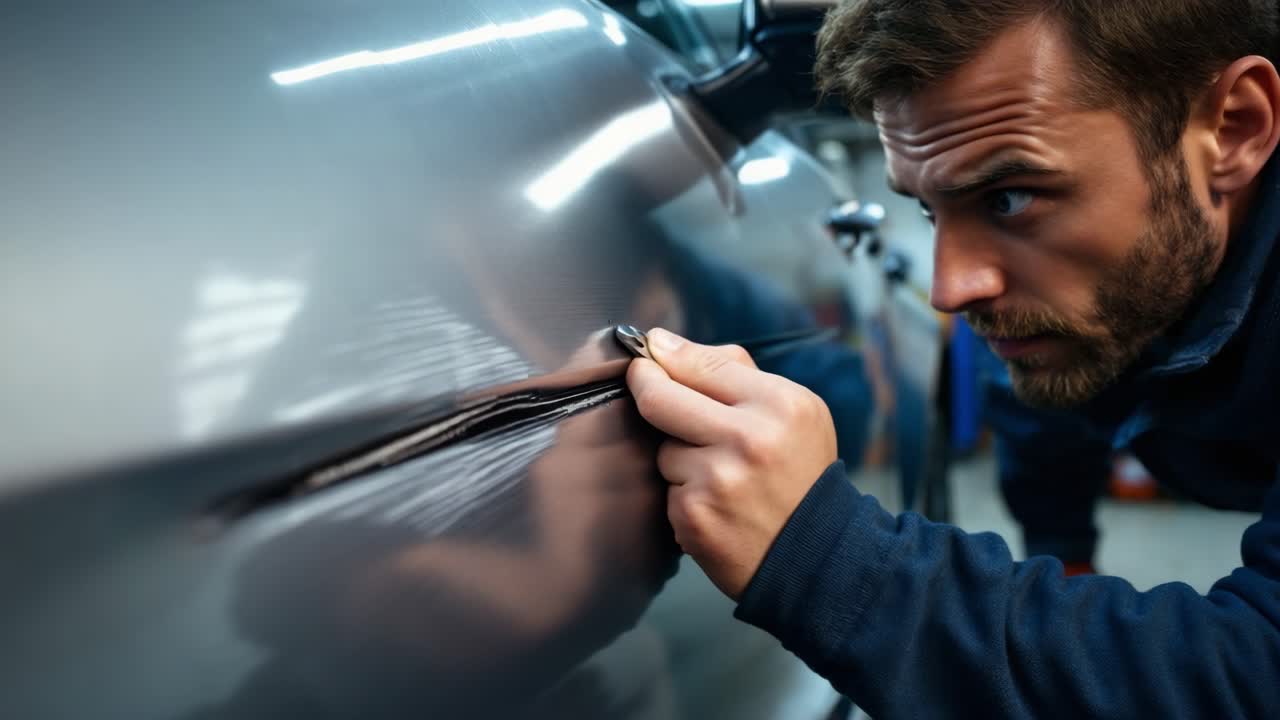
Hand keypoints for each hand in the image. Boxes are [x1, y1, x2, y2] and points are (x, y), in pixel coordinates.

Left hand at [626, 328, 837, 599]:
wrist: (817, 557)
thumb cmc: (799, 475)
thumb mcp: (796, 414)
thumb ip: (738, 375)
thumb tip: (667, 345)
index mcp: (780, 404)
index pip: (702, 363)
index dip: (664, 355)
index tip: (649, 350)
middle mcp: (750, 438)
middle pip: (660, 397)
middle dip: (644, 386)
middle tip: (640, 380)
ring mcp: (718, 479)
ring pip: (663, 447)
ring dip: (678, 456)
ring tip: (717, 474)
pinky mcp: (693, 515)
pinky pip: (666, 487)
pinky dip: (683, 493)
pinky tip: (714, 504)